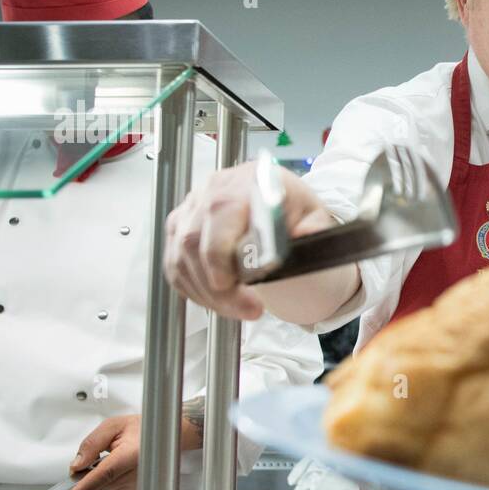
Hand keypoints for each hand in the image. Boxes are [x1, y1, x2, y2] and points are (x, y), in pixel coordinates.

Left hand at [63, 413, 203, 489]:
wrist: (165, 438)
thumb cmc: (142, 429)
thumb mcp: (113, 426)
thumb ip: (92, 443)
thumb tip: (76, 465)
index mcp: (132, 454)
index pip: (104, 474)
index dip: (84, 487)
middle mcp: (138, 473)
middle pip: (99, 485)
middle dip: (86, 476)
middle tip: (92, 459)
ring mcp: (139, 486)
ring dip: (96, 481)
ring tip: (108, 461)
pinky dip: (105, 484)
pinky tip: (114, 470)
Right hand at [162, 162, 333, 320]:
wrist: (276, 199)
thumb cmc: (290, 207)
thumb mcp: (314, 214)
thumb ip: (314, 226)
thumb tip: (306, 233)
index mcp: (245, 181)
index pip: (219, 213)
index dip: (220, 253)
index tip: (237, 284)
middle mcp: (211, 190)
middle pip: (194, 242)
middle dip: (219, 285)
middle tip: (248, 308)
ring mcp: (190, 209)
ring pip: (180, 259)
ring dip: (208, 293)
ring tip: (239, 308)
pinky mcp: (178, 228)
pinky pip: (174, 266)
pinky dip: (194, 290)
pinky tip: (218, 300)